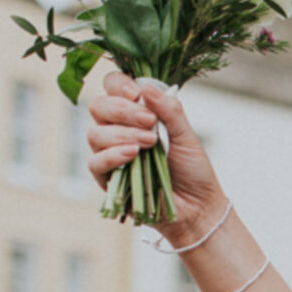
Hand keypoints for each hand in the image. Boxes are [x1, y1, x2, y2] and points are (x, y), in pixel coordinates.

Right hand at [88, 72, 227, 238]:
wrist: (197, 206)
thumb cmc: (192, 168)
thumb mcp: (186, 134)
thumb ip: (169, 110)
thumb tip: (147, 87)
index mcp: (135, 112)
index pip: (113, 86)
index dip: (119, 85)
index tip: (138, 95)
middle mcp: (117, 129)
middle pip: (98, 106)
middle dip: (122, 110)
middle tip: (149, 122)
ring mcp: (109, 153)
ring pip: (94, 134)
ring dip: (122, 134)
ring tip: (150, 143)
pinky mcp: (107, 178)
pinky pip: (95, 162)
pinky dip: (113, 156)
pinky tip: (133, 156)